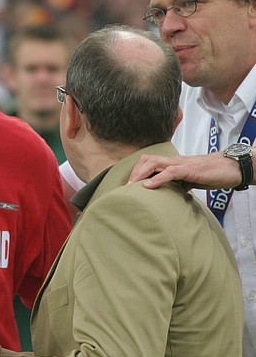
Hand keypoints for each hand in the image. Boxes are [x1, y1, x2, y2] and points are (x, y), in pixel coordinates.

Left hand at [128, 151, 245, 189]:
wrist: (231, 168)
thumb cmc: (211, 174)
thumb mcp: (189, 181)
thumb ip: (177, 185)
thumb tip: (167, 196)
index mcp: (172, 164)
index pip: (148, 163)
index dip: (136, 172)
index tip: (127, 186)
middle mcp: (174, 161)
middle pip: (146, 160)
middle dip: (134, 173)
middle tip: (125, 188)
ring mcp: (181, 164)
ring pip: (154, 162)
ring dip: (140, 174)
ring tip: (132, 186)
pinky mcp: (190, 169)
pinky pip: (170, 172)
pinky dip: (157, 179)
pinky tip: (148, 186)